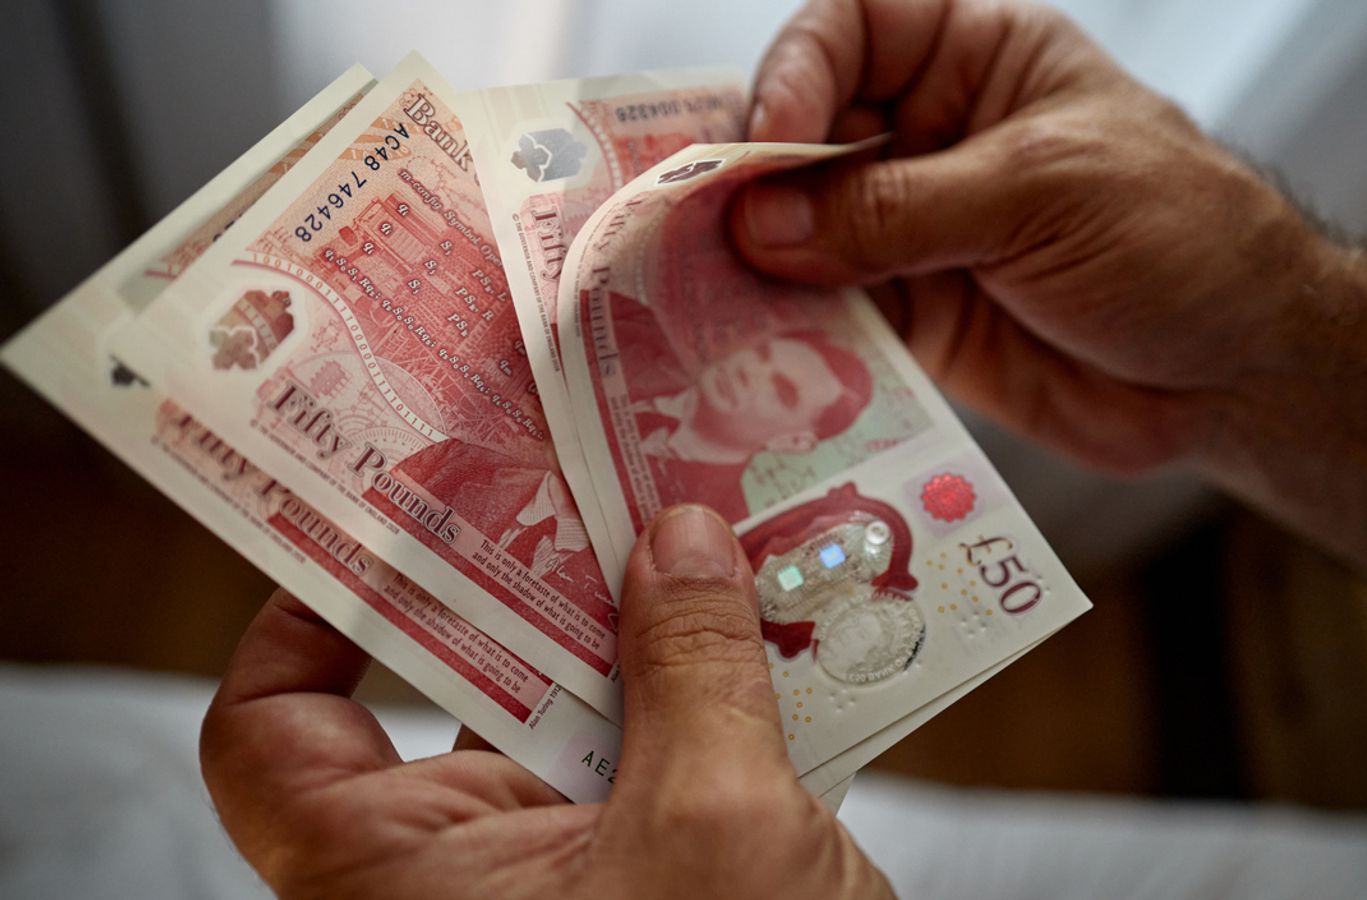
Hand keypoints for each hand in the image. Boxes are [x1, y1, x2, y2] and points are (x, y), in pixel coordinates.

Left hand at [200, 504, 891, 898]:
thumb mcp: (721, 826)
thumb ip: (696, 668)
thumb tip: (681, 544)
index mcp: (398, 884)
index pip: (273, 734)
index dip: (313, 618)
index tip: (399, 529)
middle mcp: (453, 887)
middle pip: (455, 697)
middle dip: (543, 597)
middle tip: (606, 498)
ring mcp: (549, 894)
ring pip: (567, 733)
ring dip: (643, 648)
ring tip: (714, 560)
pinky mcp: (628, 896)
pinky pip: (636, 777)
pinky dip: (692, 711)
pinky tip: (769, 651)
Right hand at [733, 0, 1366, 668]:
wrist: (1239, 374)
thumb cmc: (1184, 240)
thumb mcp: (1045, 195)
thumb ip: (901, 210)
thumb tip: (765, 223)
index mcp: (977, 60)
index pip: (855, 25)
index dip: (799, 69)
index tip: (775, 139)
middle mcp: (931, 136)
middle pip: (803, 132)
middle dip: (751, 178)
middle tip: (698, 234)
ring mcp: (915, 231)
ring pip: (800, 231)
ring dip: (754, 265)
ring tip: (704, 303)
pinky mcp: (912, 319)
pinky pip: (825, 316)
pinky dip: (785, 334)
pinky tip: (752, 354)